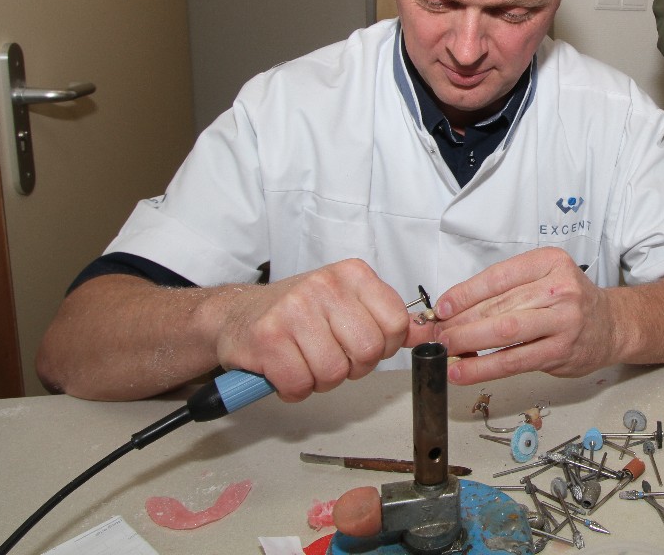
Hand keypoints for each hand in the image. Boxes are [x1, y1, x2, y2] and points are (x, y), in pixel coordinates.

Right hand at [212, 259, 412, 401]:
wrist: (236, 314)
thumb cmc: (296, 312)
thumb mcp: (347, 302)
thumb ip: (386, 317)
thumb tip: (427, 332)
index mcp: (352, 275)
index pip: (396, 323)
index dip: (384, 347)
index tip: (363, 346)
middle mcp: (325, 285)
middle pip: (368, 351)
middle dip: (352, 367)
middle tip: (331, 358)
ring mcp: (294, 310)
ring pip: (334, 372)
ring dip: (320, 380)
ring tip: (304, 362)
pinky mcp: (268, 338)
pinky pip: (299, 384)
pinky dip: (294, 389)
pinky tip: (284, 370)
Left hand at [428, 248, 615, 383]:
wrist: (611, 325)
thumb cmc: (570, 301)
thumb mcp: (543, 279)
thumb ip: (504, 291)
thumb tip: (453, 309)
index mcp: (549, 262)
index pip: (498, 277)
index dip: (464, 294)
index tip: (442, 308)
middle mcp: (559, 288)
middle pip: (498, 305)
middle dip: (460, 321)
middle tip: (435, 333)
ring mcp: (563, 321)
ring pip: (505, 332)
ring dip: (468, 342)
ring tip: (444, 350)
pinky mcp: (561, 351)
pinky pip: (514, 361)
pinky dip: (484, 368)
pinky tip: (463, 372)